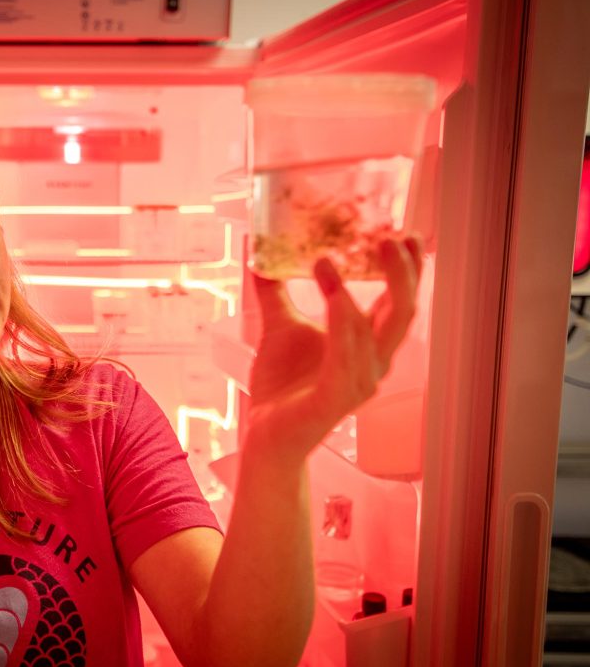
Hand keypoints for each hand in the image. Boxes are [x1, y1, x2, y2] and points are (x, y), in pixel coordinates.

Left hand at [246, 235, 423, 457]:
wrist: (264, 433)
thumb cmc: (281, 385)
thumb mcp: (278, 326)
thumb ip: (274, 291)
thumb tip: (258, 253)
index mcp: (365, 343)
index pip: (398, 301)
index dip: (408, 269)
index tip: (404, 233)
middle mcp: (372, 363)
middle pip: (403, 313)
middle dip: (401, 274)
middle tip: (388, 236)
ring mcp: (356, 383)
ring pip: (375, 334)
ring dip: (353, 292)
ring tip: (328, 258)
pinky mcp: (333, 399)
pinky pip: (344, 359)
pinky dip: (341, 325)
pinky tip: (334, 296)